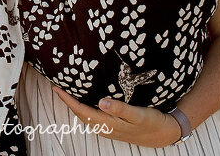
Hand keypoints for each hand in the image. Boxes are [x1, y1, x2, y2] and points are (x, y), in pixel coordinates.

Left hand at [51, 87, 180, 147]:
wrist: (163, 134)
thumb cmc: (151, 123)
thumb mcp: (138, 114)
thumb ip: (120, 108)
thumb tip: (101, 101)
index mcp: (107, 123)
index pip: (81, 110)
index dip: (67, 99)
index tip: (56, 88)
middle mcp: (104, 127)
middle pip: (79, 112)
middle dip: (67, 100)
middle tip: (57, 85)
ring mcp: (107, 127)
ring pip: (85, 115)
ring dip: (74, 103)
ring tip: (66, 90)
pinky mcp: (111, 125)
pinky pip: (92, 115)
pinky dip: (84, 106)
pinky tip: (85, 98)